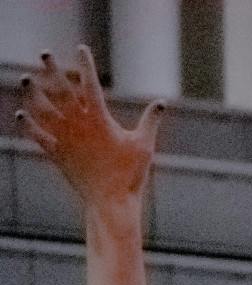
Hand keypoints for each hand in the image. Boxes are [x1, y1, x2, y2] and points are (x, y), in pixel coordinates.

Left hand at [15, 48, 161, 211]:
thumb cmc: (130, 174)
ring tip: (27, 78)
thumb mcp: (144, 145)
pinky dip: (29, 125)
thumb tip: (161, 103)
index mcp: (100, 120)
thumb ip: (150, 121)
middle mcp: (78, 125)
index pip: (91, 84)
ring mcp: (65, 139)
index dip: (86, 65)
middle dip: (52, 70)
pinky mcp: (57, 154)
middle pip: (61, 90)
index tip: (81, 49)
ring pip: (44, 109)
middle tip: (44, 53)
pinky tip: (22, 113)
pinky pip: (38, 136)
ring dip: (34, 92)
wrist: (110, 201)